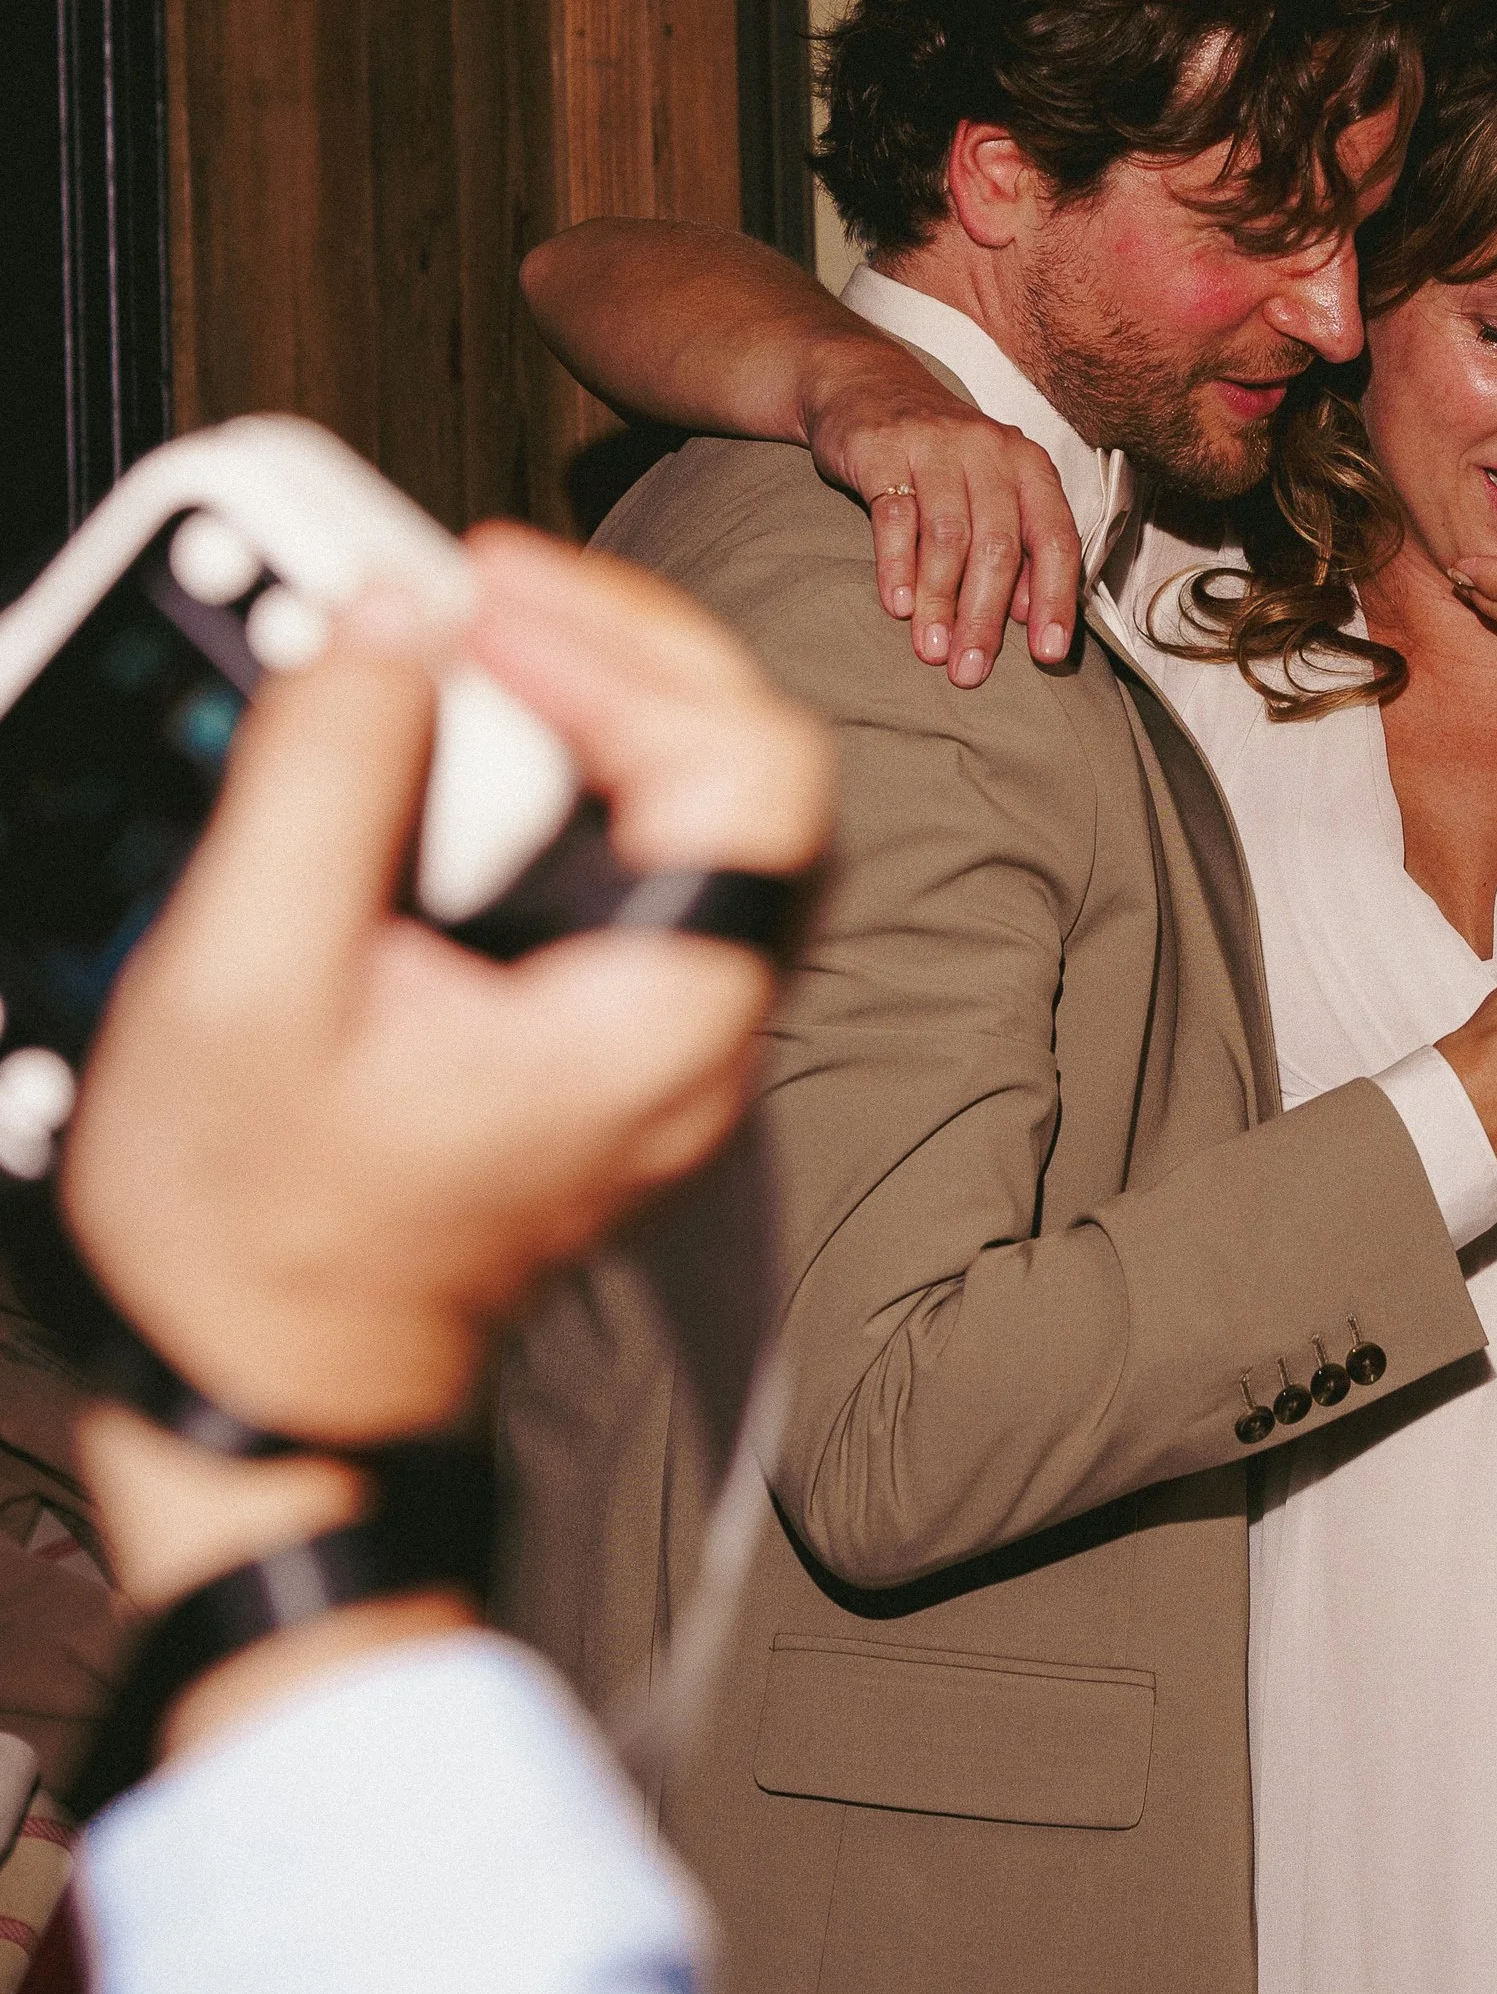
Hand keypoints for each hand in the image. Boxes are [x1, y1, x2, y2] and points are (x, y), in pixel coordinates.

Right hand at [61, 527, 834, 1452]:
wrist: (255, 1397)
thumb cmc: (252, 1244)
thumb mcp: (245, 990)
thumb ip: (321, 784)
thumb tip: (388, 625)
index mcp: (661, 1020)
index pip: (754, 772)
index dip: (633, 652)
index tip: (489, 607)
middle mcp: (695, 1021)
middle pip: (735, 763)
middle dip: (605, 647)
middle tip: (465, 596)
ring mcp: (655, 1025)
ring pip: (684, 798)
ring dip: (578, 698)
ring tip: (449, 650)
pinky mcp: (595, 1022)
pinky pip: (620, 851)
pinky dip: (547, 770)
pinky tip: (449, 742)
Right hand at [797, 335, 1084, 685]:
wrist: (865, 384)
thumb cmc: (940, 455)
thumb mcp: (988, 488)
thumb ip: (1015, 544)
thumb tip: (1028, 616)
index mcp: (1029, 465)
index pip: (1055, 538)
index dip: (1056, 600)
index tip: (1048, 654)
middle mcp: (989, 451)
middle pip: (998, 546)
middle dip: (985, 617)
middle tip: (970, 671)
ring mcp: (935, 446)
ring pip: (948, 536)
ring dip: (940, 602)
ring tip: (932, 651)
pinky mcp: (883, 449)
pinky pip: (895, 516)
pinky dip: (898, 566)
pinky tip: (897, 606)